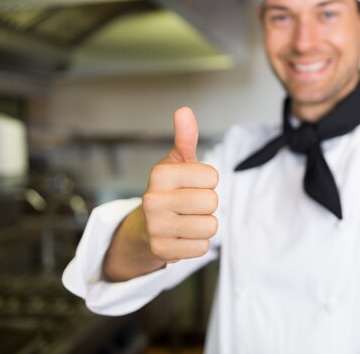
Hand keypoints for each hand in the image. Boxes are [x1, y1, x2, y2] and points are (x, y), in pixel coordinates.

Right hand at [142, 107, 218, 262]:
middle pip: (212, 201)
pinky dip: (197, 243)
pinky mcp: (162, 250)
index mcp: (160, 174)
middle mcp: (153, 200)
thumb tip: (184, 110)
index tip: (193, 184)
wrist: (147, 225)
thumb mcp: (179, 162)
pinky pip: (202, 248)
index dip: (208, 181)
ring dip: (205, 224)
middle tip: (191, 204)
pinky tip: (182, 236)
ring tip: (188, 219)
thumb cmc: (171, 189)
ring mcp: (156, 227)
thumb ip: (186, 137)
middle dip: (208, 204)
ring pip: (210, 226)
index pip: (212, 176)